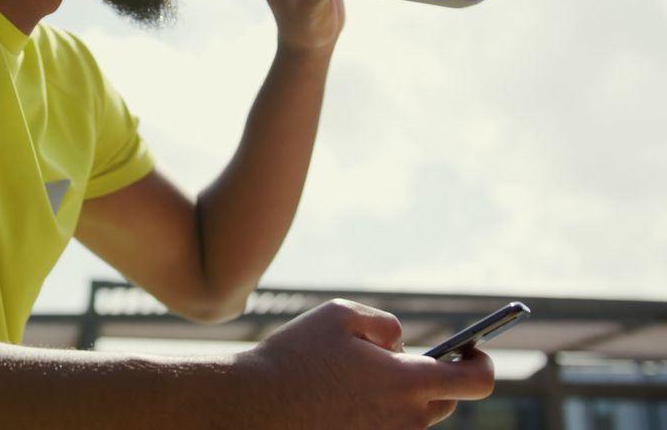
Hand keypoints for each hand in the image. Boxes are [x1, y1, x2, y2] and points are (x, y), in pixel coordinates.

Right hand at [236, 299, 494, 428]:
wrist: (253, 407)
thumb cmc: (295, 357)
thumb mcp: (341, 315)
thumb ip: (386, 324)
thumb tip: (401, 347)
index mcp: (407, 383)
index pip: (476, 382)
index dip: (481, 364)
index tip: (472, 352)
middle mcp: (405, 421)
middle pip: (444, 402)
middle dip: (432, 379)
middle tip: (397, 363)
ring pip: (412, 419)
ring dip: (398, 398)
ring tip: (355, 382)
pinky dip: (373, 416)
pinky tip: (340, 402)